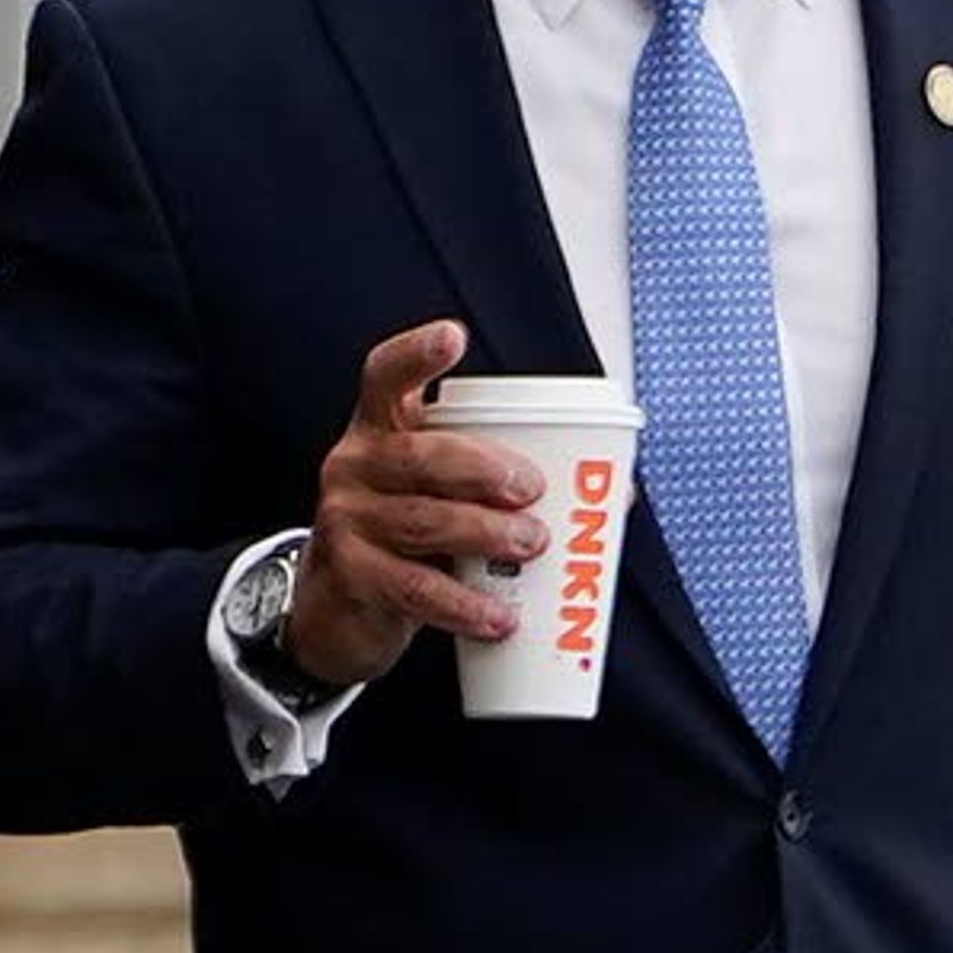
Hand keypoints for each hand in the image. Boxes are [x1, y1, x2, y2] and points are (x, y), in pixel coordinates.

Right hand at [282, 320, 549, 686]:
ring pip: (423, 521)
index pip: (386, 376)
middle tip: (532, 489)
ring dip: (486, 532)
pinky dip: (465, 604)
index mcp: (381, 429)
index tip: (454, 337)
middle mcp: (356, 465)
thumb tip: (615, 493)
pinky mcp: (352, 577)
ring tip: (532, 545)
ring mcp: (347, 521)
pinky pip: (416, 590)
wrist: (337, 607)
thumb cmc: (406, 535)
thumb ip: (500, 480)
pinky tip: (500, 616)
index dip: (417, 355)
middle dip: (482, 467)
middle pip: (417, 455)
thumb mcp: (437, 494)